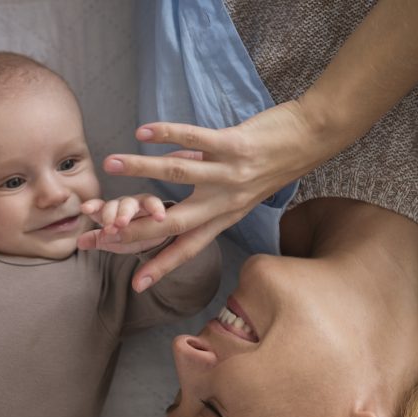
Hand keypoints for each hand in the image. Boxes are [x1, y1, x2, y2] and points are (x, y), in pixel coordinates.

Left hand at [79, 193, 168, 253]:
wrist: (156, 236)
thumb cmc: (130, 237)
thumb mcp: (113, 241)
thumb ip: (98, 240)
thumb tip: (80, 242)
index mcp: (110, 212)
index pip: (99, 208)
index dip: (92, 207)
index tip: (85, 209)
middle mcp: (123, 205)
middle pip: (114, 206)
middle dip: (109, 215)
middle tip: (107, 227)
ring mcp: (139, 203)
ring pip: (131, 204)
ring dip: (125, 213)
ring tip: (122, 223)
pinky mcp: (155, 206)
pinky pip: (155, 206)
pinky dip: (156, 210)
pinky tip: (158, 217)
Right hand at [85, 101, 323, 287]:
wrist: (313, 137)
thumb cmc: (275, 163)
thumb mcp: (241, 190)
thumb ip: (205, 190)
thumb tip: (170, 182)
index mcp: (225, 216)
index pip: (188, 247)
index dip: (162, 266)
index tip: (137, 284)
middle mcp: (225, 201)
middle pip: (174, 220)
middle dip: (136, 226)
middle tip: (103, 231)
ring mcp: (229, 174)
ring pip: (177, 176)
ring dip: (140, 169)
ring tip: (111, 163)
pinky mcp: (234, 145)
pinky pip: (194, 141)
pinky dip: (167, 135)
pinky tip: (143, 132)